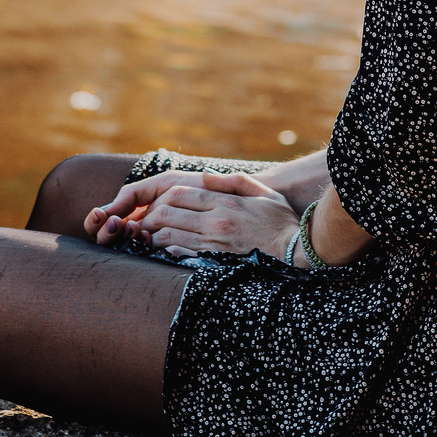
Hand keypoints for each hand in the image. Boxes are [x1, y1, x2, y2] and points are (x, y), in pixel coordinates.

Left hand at [87, 170, 298, 261]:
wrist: (294, 252)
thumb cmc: (280, 220)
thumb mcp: (261, 191)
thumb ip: (232, 181)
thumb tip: (206, 175)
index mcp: (224, 202)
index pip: (180, 193)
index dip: (160, 196)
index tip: (155, 199)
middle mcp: (215, 222)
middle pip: (168, 213)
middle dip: (149, 215)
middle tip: (142, 218)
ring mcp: (213, 244)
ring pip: (168, 235)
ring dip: (152, 233)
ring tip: (147, 233)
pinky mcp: (213, 262)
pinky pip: (179, 255)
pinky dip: (165, 250)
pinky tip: (163, 248)